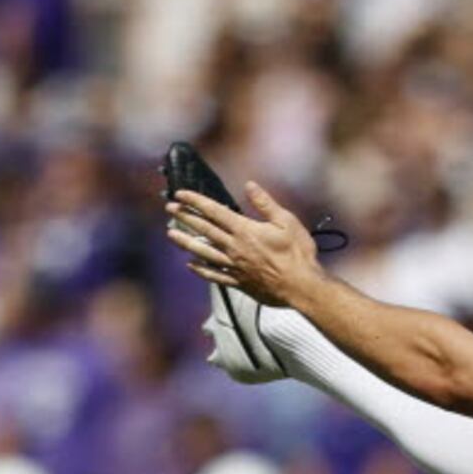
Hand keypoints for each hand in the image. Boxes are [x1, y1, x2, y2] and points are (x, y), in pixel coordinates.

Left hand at [164, 181, 324, 307]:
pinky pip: (215, 275)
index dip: (195, 201)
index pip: (214, 211)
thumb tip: (250, 186)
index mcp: (244, 230)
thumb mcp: (287, 222)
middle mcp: (234, 247)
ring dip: (186, 242)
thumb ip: (266, 204)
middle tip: (170, 208)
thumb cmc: (298, 254)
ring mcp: (235, 266)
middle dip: (185, 217)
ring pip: (204, 252)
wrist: (302, 287)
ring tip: (171, 235)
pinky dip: (201, 270)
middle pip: (204, 229)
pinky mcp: (240, 282)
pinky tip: (191, 266)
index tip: (180, 193)